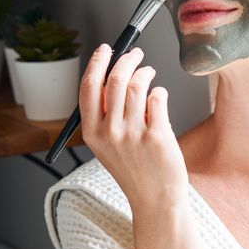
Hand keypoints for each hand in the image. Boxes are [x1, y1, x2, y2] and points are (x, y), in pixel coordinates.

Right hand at [78, 44, 186, 212]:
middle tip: (136, 54)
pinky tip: (159, 98)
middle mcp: (110, 132)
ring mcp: (133, 134)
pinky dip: (160, 91)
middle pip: (114, 80)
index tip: (105, 49)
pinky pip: (158, 98)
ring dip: (145, 73)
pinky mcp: (157, 135)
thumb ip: (105, 115)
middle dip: (127, 59)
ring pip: (137, 85)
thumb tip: (112, 75)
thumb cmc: (134, 170)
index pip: (88, 87)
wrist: (156, 200)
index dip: (97, 62)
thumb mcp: (107, 145)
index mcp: (92, 133)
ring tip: (149, 74)